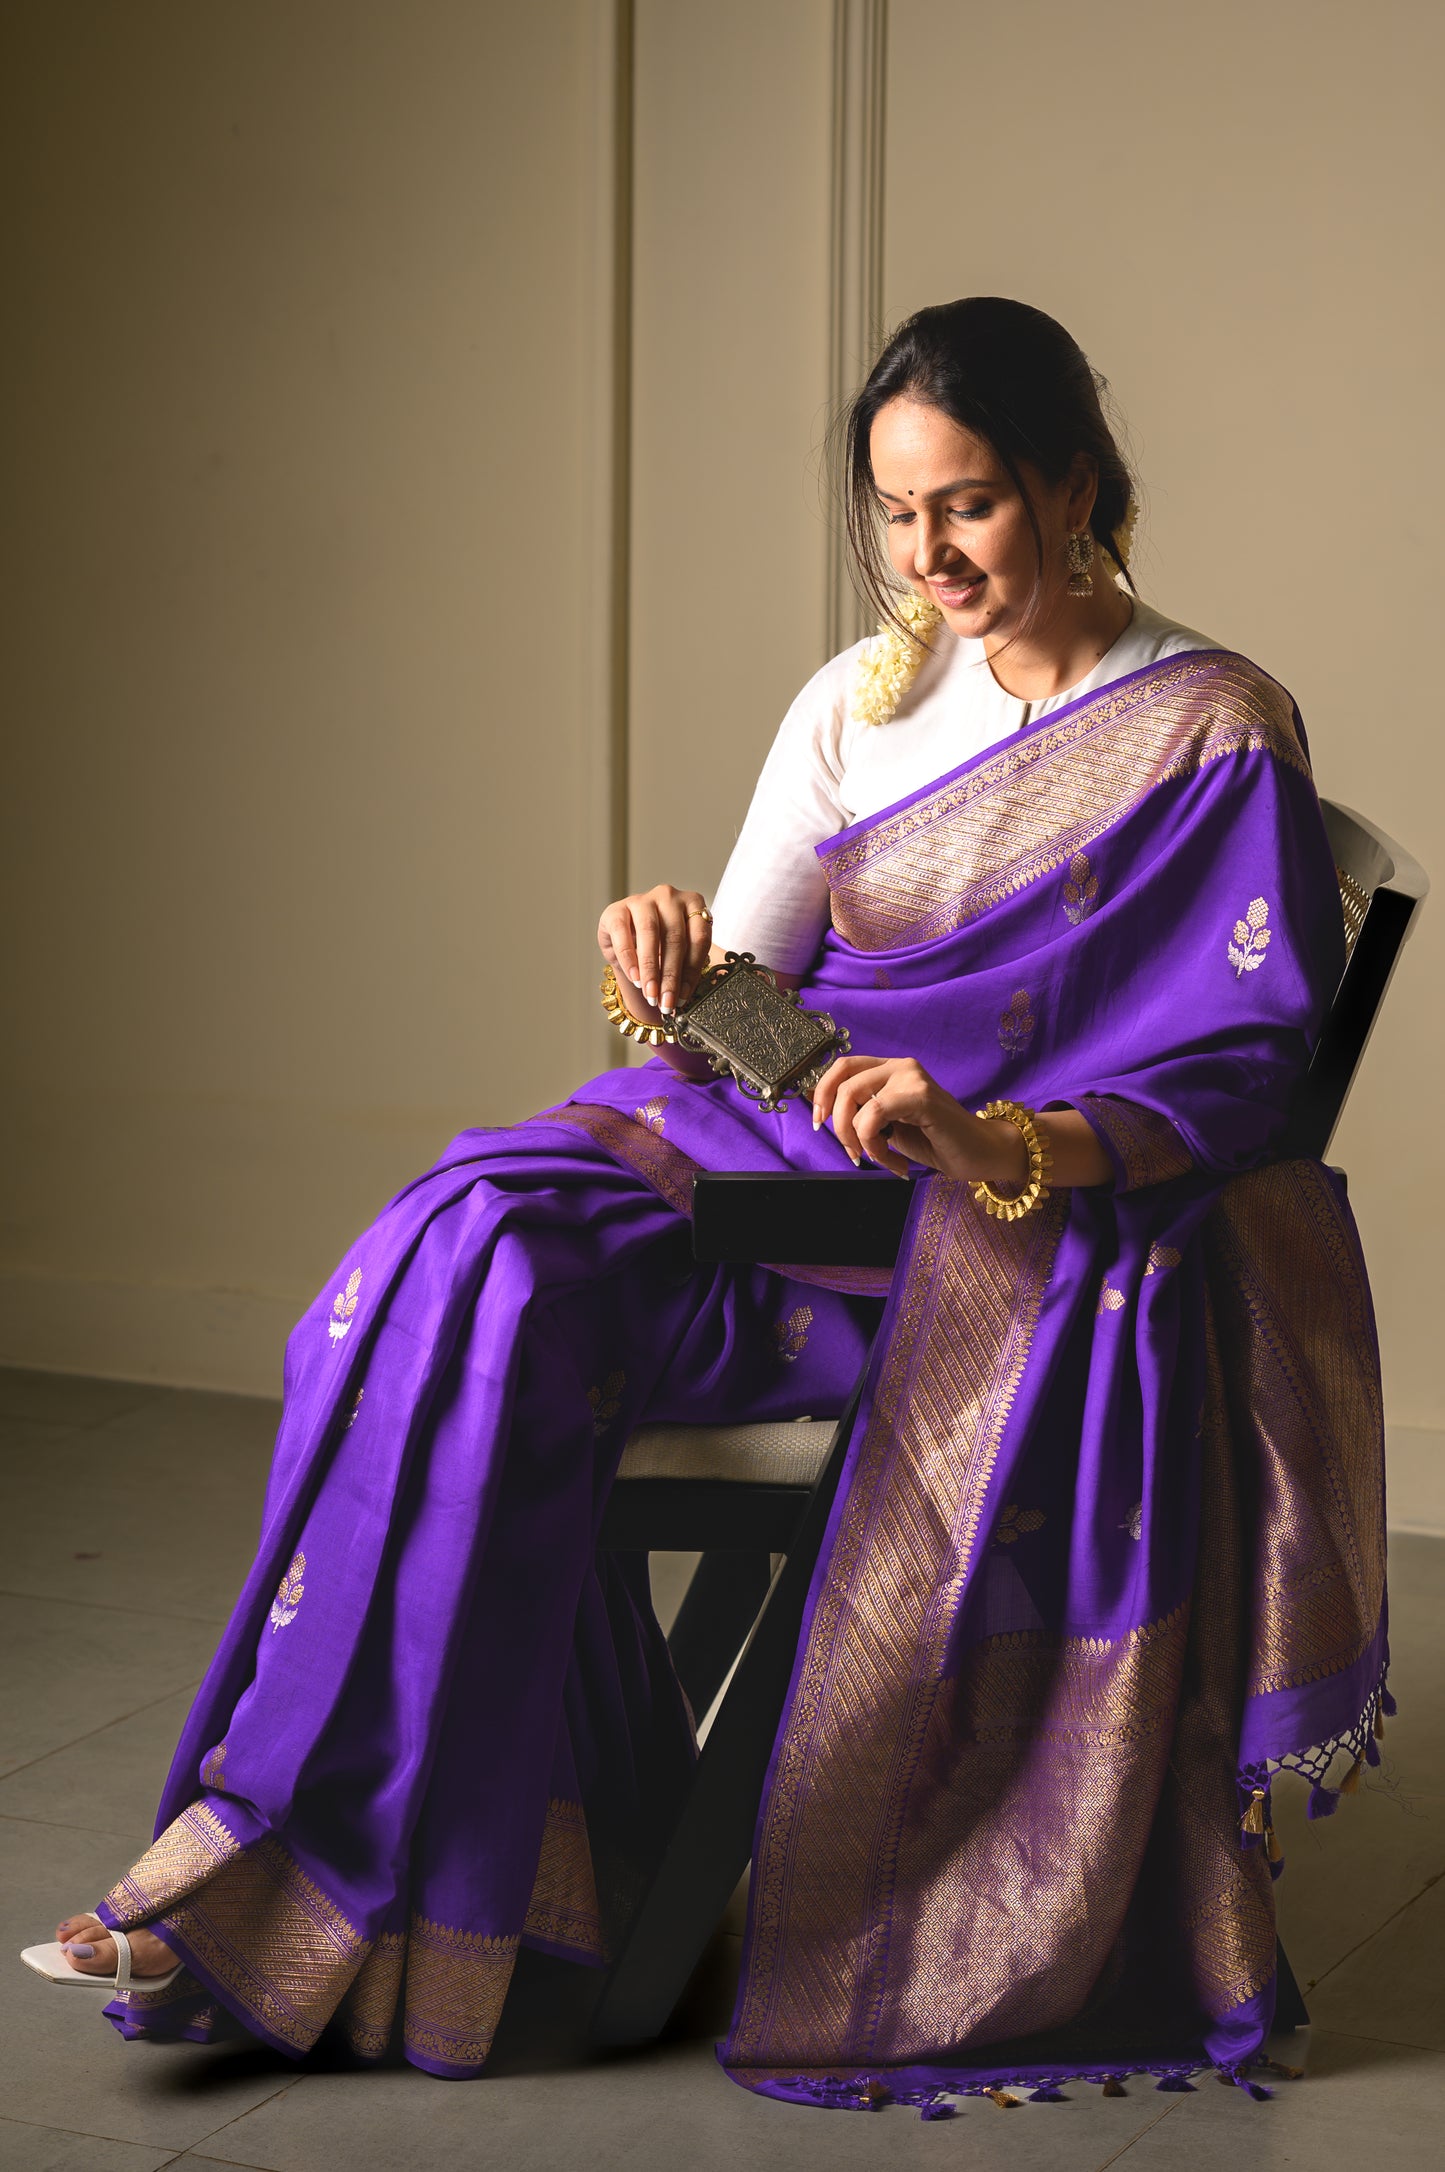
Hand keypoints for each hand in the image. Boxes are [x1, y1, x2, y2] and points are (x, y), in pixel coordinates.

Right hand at [597, 885, 713, 1015]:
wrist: (626, 936)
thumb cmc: (659, 944)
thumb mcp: (676, 953)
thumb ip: (684, 968)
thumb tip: (682, 1000)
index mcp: (693, 903)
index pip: (699, 939)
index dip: (692, 972)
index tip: (684, 998)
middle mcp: (670, 896)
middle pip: (675, 939)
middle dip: (671, 977)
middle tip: (667, 1003)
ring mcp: (643, 900)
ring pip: (651, 935)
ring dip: (651, 970)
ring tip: (651, 995)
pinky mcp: (617, 909)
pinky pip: (623, 935)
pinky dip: (630, 960)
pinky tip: (634, 979)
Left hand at [812, 1054, 1028, 1184]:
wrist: (979, 1155)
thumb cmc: (935, 1142)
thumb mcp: (888, 1126)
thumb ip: (862, 1114)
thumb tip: (825, 1112)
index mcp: (890, 1069)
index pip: (842, 1066)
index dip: (822, 1092)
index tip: (819, 1123)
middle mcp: (901, 1066)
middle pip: (843, 1082)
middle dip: (838, 1124)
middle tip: (852, 1153)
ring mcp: (912, 1077)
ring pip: (855, 1099)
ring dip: (858, 1139)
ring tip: (879, 1159)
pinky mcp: (922, 1095)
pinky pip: (874, 1114)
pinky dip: (874, 1144)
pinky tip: (894, 1162)